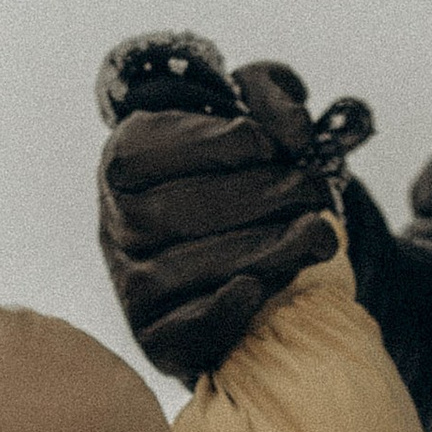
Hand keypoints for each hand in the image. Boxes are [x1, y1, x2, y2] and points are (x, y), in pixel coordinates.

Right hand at [96, 48, 372, 380]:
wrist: (238, 241)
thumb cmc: (237, 170)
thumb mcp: (249, 111)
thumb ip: (269, 95)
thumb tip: (296, 131)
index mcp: (125, 163)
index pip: (152, 151)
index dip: (212, 147)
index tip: (268, 145)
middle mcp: (116, 225)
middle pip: (175, 214)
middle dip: (256, 200)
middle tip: (311, 190)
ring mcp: (130, 283)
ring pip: (182, 270)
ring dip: (260, 251)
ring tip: (316, 234)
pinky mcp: (155, 336)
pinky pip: (183, 329)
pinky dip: (221, 311)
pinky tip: (259, 287)